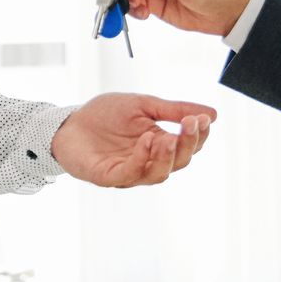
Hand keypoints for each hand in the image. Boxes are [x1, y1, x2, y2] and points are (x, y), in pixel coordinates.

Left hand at [52, 93, 216, 187]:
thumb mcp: (143, 105)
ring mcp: (130, 171)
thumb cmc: (103, 115)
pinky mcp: (109, 176)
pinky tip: (147, 140)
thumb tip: (212, 114)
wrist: (68, 123)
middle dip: (188, 144)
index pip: (188, 146)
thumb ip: (174, 110)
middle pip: (179, 162)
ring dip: (168, 156)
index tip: (204, 118)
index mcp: (159, 144)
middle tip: (192, 124)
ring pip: (159, 173)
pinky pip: (131, 173)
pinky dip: (142, 158)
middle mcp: (148, 161)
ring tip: (170, 137)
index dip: (199, 134)